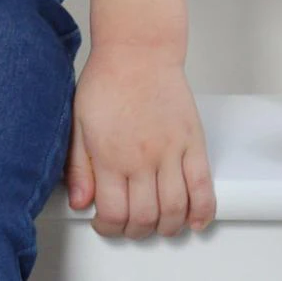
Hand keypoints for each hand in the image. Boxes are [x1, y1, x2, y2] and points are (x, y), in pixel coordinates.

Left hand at [64, 42, 216, 237]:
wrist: (137, 50)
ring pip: (175, 210)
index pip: (113, 213)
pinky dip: (202, 212)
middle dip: (136, 231)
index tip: (106, 223)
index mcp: (110, 154)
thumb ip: (78, 166)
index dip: (108, 227)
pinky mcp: (192, 143)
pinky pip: (203, 188)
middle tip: (130, 225)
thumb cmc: (107, 80)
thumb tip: (80, 202)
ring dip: (167, 227)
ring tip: (157, 223)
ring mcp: (170, 152)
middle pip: (145, 218)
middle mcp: (142, 158)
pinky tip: (194, 220)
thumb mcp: (78, 122)